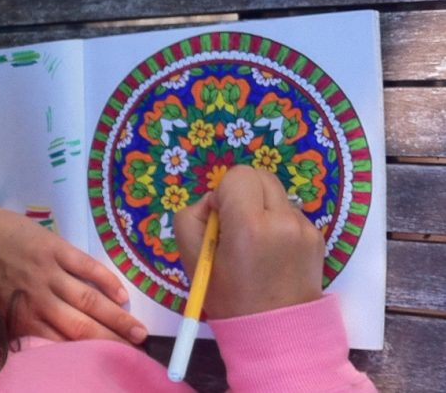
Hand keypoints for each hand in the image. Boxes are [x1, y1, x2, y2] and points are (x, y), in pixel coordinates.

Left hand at [0, 205, 147, 343]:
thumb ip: (13, 330)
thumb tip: (33, 352)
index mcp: (23, 319)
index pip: (62, 344)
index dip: (88, 356)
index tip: (109, 363)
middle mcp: (40, 300)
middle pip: (83, 327)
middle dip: (112, 341)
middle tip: (136, 352)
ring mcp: (50, 273)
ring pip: (90, 300)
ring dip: (117, 317)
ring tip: (139, 331)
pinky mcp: (55, 248)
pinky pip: (87, 267)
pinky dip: (107, 281)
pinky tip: (122, 295)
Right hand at [174, 165, 324, 318]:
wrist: (276, 333)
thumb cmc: (229, 298)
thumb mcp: (192, 260)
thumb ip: (191, 217)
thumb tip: (213, 201)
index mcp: (249, 225)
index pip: (237, 175)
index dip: (223, 193)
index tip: (220, 220)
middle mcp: (282, 220)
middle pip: (260, 176)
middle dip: (243, 193)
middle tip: (235, 225)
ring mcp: (304, 227)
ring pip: (276, 194)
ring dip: (261, 208)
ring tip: (255, 244)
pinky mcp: (317, 236)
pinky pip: (290, 213)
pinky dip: (277, 224)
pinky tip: (272, 253)